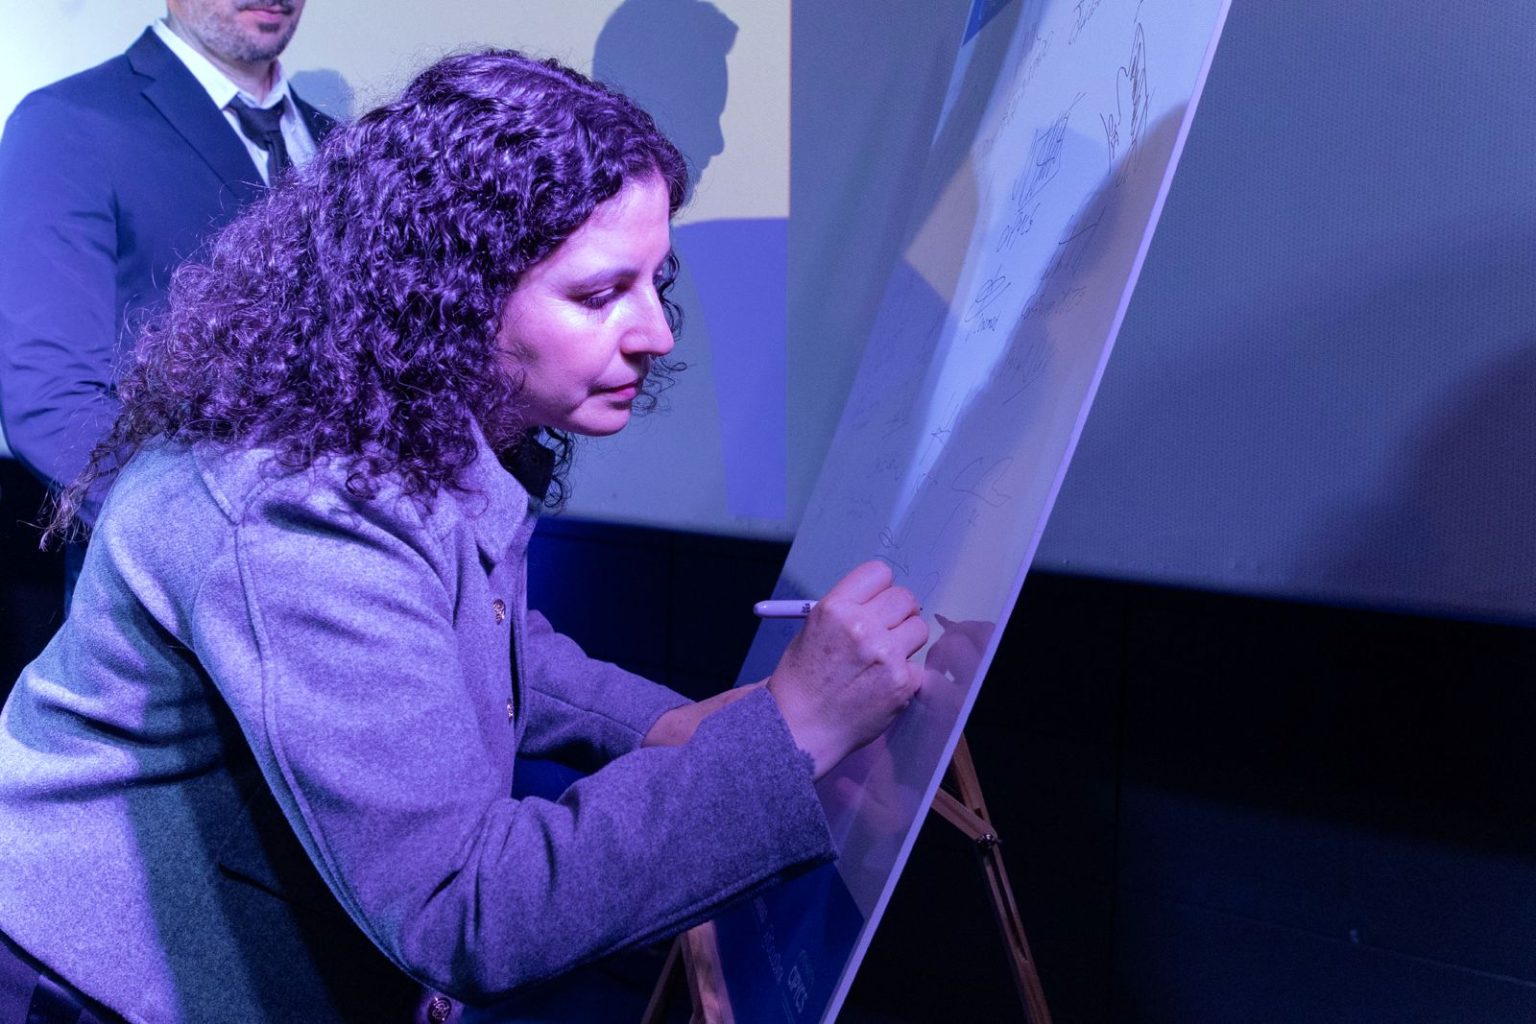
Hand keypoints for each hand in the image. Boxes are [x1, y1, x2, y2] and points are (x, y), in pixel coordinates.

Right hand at [767, 561, 927, 778]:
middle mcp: (862, 626)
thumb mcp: (813, 631)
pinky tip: (882, 685)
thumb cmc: (801, 681)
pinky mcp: (903, 682)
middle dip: (898, 612)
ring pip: (918, 628)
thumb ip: (847, 613)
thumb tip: (879, 604)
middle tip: (887, 629)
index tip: (877, 602)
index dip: (879, 588)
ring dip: (905, 640)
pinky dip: (905, 674)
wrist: (800, 729)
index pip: (879, 572)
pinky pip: (918, 665)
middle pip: (904, 597)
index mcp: (835, 608)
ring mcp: (886, 655)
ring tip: (883, 659)